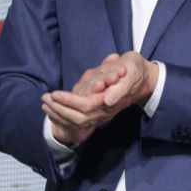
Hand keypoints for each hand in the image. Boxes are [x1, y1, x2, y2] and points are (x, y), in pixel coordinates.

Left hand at [43, 53, 158, 145]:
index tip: (54, 94)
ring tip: (45, 104)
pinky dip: (64, 114)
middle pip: (78, 117)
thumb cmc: (136, 70)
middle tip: (44, 98)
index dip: (69, 101)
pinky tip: (53, 107)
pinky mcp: (99, 111)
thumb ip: (120, 88)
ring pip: (77, 120)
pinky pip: (79, 119)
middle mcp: (106, 110)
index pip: (85, 106)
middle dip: (60, 109)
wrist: (146, 78)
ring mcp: (103, 112)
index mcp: (111, 101)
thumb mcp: (131, 71)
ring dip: (59, 113)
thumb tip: (107, 100)